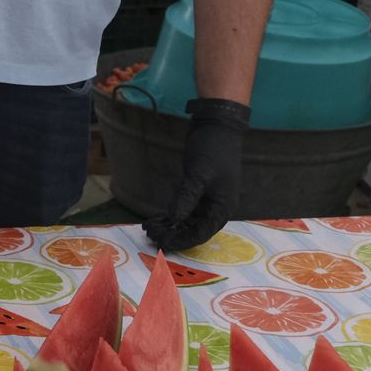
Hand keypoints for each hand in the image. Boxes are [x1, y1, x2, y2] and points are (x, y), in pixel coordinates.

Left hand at [143, 98, 249, 251]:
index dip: (181, 241)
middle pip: (192, 231)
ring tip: (148, 227)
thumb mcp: (198, 174)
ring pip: (185, 223)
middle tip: (150, 234)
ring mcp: (206, 202)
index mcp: (222, 208)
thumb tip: (174, 219)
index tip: (162, 243)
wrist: (216, 127)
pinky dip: (169, 217)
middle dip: (171, 234)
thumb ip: (186, 198)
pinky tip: (154, 219)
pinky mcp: (197, 194)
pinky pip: (183, 212)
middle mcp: (216, 209)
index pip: (201, 234)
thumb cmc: (212, 150)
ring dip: (168, 227)